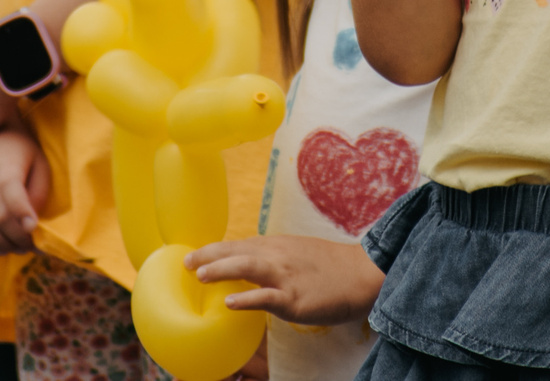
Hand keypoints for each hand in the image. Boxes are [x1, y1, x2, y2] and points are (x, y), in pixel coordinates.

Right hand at [0, 125, 50, 252]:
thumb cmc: (20, 152)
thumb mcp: (38, 162)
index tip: (34, 228)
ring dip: (1, 244)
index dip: (22, 212)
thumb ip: (38, 192)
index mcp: (5, 163)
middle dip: (17, 237)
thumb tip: (30, 224)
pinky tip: (0, 246)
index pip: (10, 189)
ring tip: (18, 248)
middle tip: (31, 245)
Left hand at [184, 235, 384, 325]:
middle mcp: (278, 256)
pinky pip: (267, 298)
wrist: (363, 273)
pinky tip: (230, 304)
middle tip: (185, 262)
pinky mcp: (295, 299)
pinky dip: (247, 299)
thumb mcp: (298, 253)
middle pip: (237, 251)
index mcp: (277, 246)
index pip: (239, 244)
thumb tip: (248, 265)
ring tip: (199, 276)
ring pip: (247, 267)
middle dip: (209, 256)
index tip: (192, 254)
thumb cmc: (331, 267)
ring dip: (221, 270)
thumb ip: (274, 258)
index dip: (214, 249)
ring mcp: (286, 277)